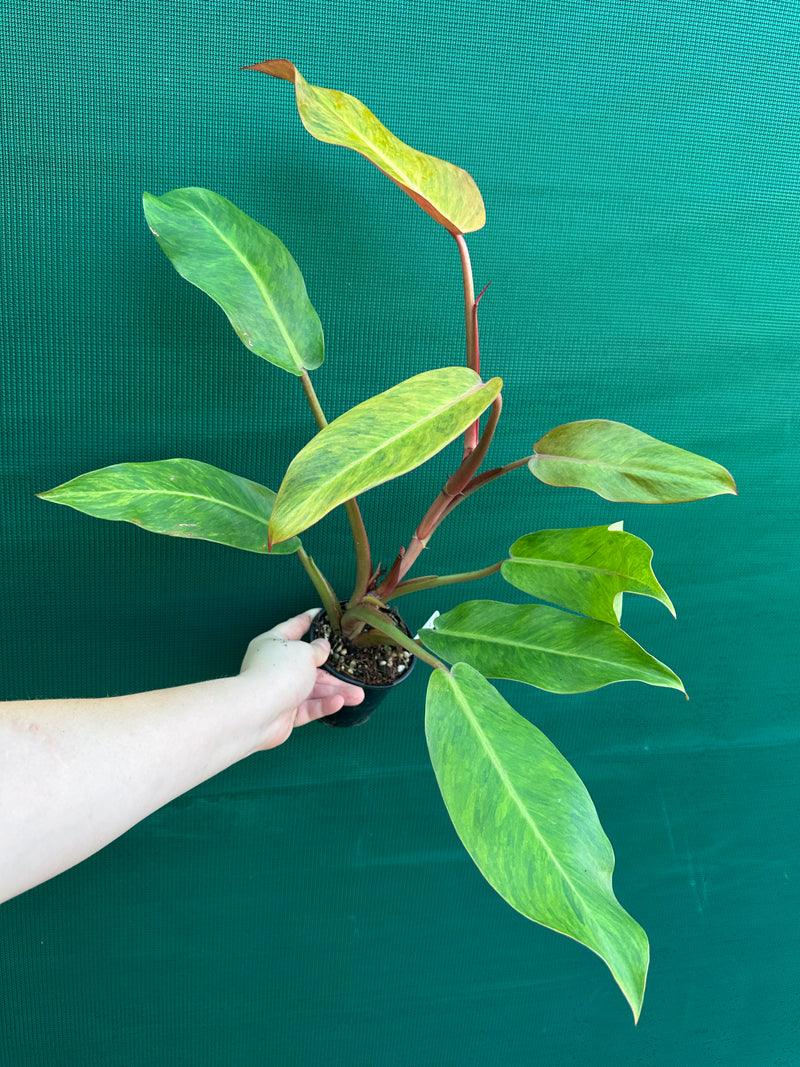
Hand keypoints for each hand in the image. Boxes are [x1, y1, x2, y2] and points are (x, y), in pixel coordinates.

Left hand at [239, 609, 363, 748]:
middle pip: (310, 665)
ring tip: (359, 695)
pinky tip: (340, 702)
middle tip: (354, 668)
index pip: (295, 627)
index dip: (311, 620)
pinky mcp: (286, 713)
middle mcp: (276, 666)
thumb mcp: (304, 652)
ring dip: (336, 691)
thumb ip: (317, 649)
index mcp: (274, 643)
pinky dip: (324, 705)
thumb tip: (322, 647)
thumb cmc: (279, 672)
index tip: (325, 614)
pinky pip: (309, 707)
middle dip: (334, 670)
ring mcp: (280, 690)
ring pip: (313, 689)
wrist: (258, 712)